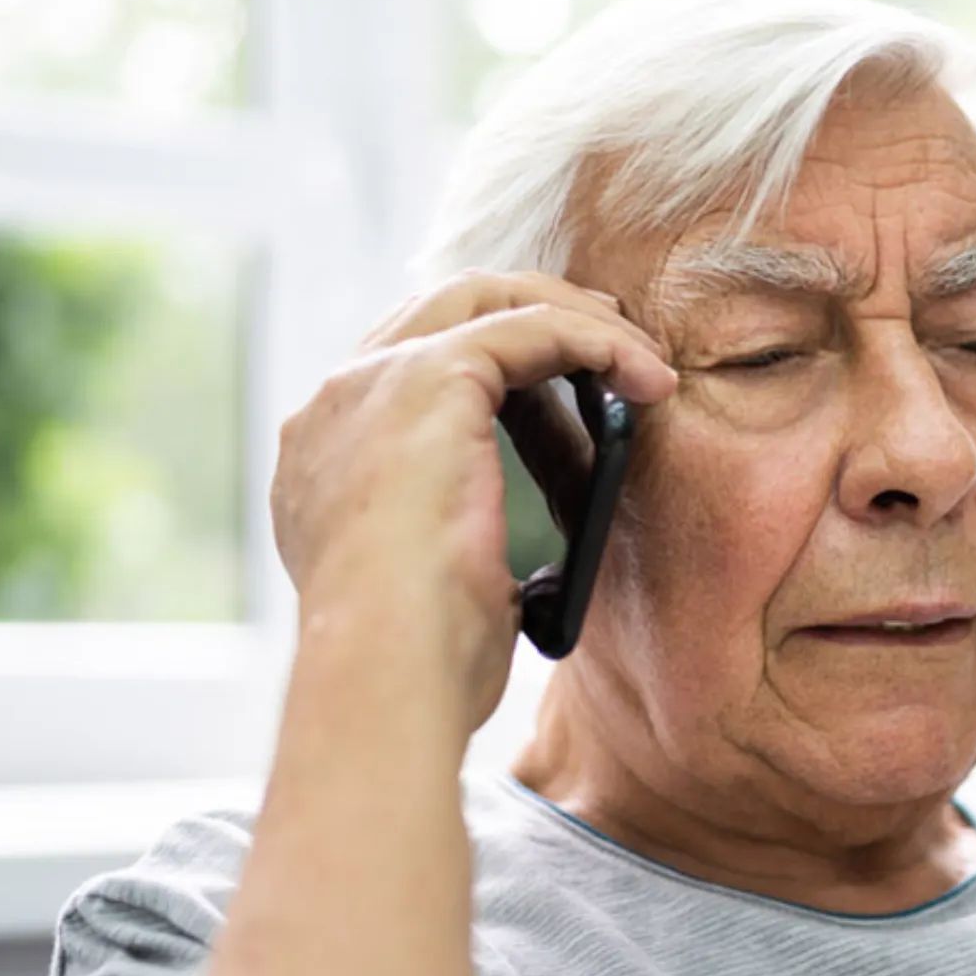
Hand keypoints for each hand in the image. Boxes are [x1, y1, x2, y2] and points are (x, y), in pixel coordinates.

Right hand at [270, 271, 674, 726]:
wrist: (382, 674)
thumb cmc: (418, 670)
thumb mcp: (437, 595)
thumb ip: (462, 555)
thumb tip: (525, 572)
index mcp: (326, 459)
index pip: (405, 369)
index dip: (489, 363)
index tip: (559, 384)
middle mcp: (338, 405)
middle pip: (441, 311)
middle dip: (531, 312)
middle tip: (609, 342)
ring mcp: (374, 383)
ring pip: (486, 300)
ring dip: (574, 318)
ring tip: (643, 357)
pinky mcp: (429, 379)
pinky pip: (531, 326)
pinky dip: (598, 342)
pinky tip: (649, 377)